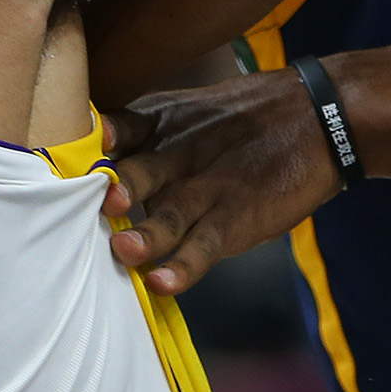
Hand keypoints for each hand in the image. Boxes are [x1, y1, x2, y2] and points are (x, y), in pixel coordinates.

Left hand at [99, 67, 341, 294]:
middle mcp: (177, 156)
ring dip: (145, 234)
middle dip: (116, 188)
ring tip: (126, 249)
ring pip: (169, 216)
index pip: (118, 129)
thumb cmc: (247, 117)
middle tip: (100, 200)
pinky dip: (184, 266)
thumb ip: (143, 131)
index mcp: (160, 124)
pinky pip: (204, 246)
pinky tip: (163, 283)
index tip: (69, 148)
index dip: (94, 139)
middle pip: (138, 173)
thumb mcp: (190, 109)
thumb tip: (89, 151)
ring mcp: (207, 189)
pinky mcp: (235, 218)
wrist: (321, 117)